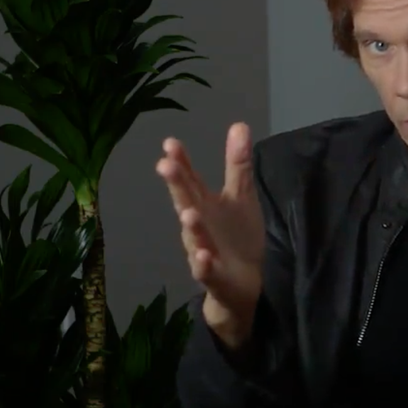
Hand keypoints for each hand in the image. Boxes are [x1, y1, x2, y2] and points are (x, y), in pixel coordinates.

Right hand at [156, 123, 264, 348]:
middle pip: (185, 203)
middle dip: (176, 186)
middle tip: (165, 165)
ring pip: (194, 238)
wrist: (242, 283)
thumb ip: (237, 164)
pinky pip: (206, 270)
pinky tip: (203, 256)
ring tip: (188, 212)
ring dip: (191, 226)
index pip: (190, 180)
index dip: (181, 162)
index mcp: (204, 205)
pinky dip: (203, 264)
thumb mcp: (241, 197)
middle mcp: (198, 226)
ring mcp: (203, 251)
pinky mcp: (214, 276)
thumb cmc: (235, 235)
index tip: (170, 142)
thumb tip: (240, 124)